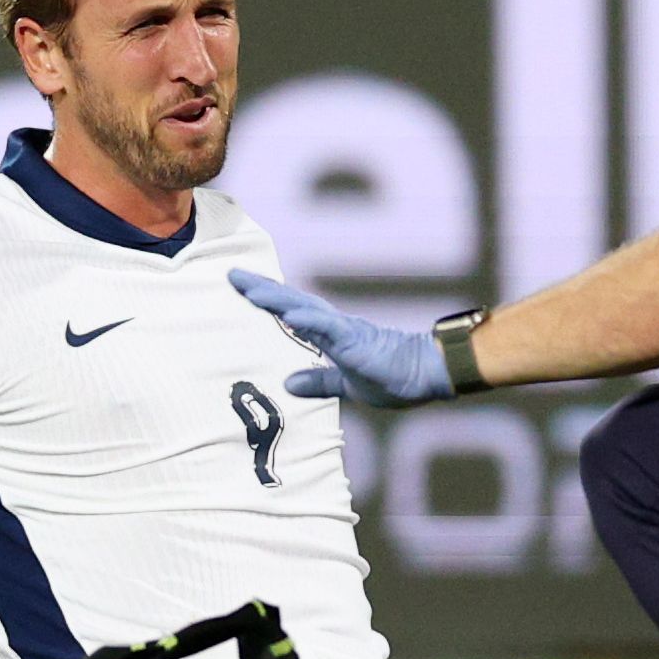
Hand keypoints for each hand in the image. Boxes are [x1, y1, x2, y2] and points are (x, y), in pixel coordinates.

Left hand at [229, 270, 453, 407]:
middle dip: (261, 289)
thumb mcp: (346, 384)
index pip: (292, 311)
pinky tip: (288, 315)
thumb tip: (289, 384)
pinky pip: (329, 329)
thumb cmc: (393, 377)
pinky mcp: (357, 341)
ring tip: (250, 289)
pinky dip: (308, 321)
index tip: (241, 286)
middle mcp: (334, 325)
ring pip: (305, 309)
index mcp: (331, 334)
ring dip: (277, 299)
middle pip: (291, 301)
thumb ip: (318, 381)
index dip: (267, 299)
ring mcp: (345, 330)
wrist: (427, 374)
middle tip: (231, 274)